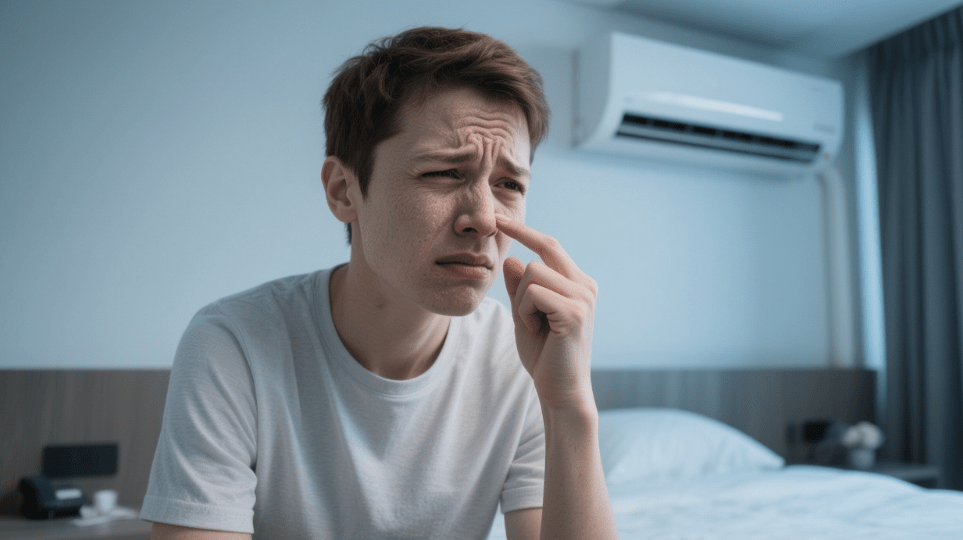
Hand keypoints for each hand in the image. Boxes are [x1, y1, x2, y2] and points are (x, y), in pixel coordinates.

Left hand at [496, 214, 597, 411]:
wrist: (561, 391)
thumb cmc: (544, 356)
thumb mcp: (525, 315)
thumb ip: (519, 288)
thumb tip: (512, 259)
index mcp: (577, 283)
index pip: (549, 245)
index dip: (524, 230)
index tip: (499, 218)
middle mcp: (585, 286)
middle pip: (541, 254)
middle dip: (521, 278)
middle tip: (515, 302)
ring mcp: (583, 297)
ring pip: (533, 274)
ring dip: (521, 302)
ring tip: (532, 325)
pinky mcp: (575, 311)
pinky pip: (533, 293)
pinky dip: (525, 312)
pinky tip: (536, 331)